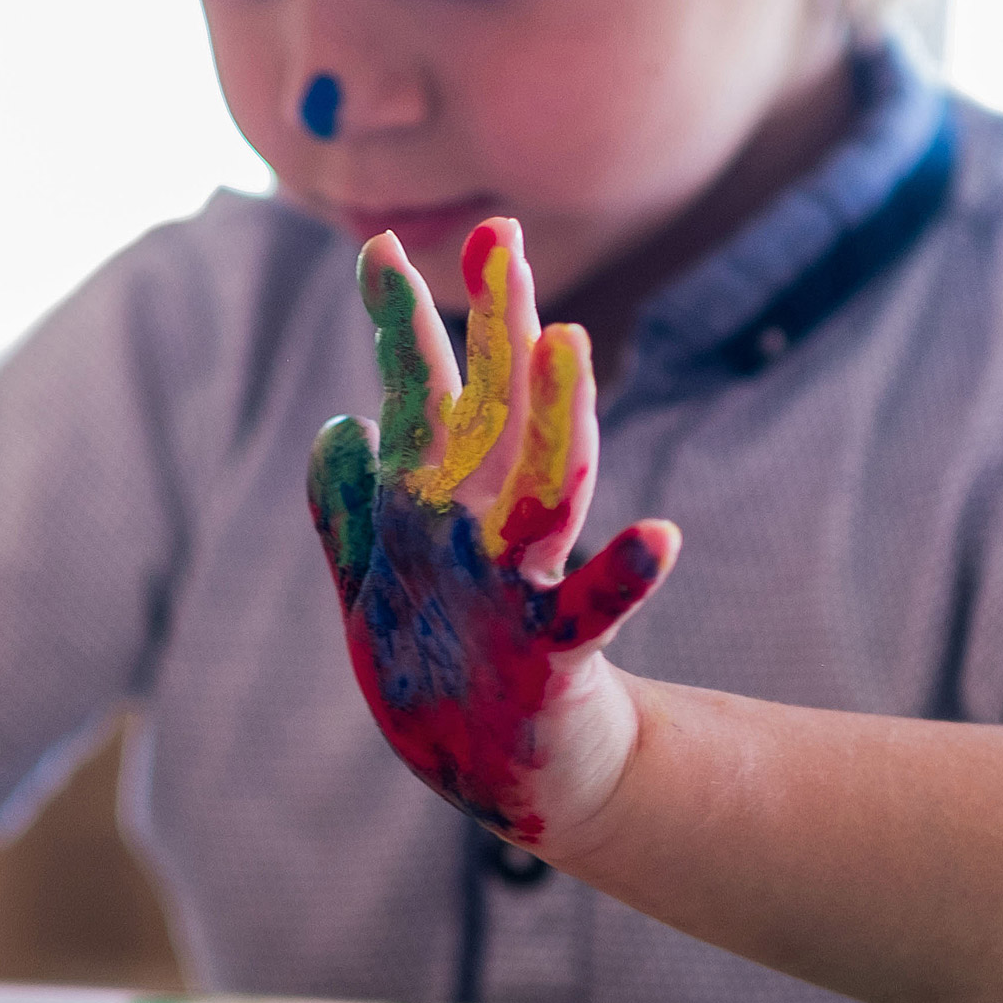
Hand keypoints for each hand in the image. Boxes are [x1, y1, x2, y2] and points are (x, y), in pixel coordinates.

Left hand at [308, 220, 678, 848]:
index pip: (425, 396)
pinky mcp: (554, 654)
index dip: (403, 324)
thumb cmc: (445, 671)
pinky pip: (592, 613)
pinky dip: (625, 577)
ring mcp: (526, 585)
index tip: (379, 244)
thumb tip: (340, 426)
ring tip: (567, 340)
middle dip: (495, 325)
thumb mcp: (376, 588)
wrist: (508, 770)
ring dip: (557, 418)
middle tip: (500, 232)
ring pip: (543, 489)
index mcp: (443, 507)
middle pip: (495, 412)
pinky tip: (661, 537)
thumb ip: (348, 509)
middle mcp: (490, 528)